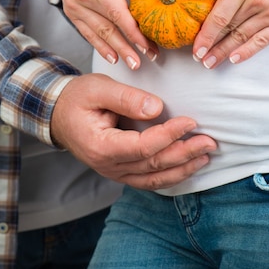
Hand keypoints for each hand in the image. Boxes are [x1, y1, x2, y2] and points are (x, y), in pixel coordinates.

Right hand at [50, 0, 180, 69]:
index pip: (117, 12)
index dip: (133, 31)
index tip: (148, 44)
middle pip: (109, 27)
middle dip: (128, 46)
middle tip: (146, 59)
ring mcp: (74, 6)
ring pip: (98, 33)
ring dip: (116, 50)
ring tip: (133, 63)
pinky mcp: (71, 10)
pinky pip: (86, 32)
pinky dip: (100, 46)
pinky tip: (112, 57)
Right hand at [50, 73, 216, 189]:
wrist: (58, 114)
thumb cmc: (77, 98)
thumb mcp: (97, 88)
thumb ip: (126, 97)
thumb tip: (157, 108)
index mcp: (100, 146)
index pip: (142, 146)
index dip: (169, 135)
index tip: (190, 121)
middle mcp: (108, 166)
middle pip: (153, 165)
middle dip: (185, 153)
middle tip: (210, 141)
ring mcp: (115, 172)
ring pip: (154, 178)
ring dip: (183, 168)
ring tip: (206, 156)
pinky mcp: (122, 171)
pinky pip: (149, 180)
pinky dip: (172, 175)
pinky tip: (189, 166)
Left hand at [188, 0, 268, 67]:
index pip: (219, 14)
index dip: (205, 33)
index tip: (194, 46)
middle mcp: (257, 1)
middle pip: (228, 28)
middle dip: (211, 46)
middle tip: (197, 58)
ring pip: (242, 37)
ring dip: (225, 52)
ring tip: (210, 63)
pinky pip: (262, 40)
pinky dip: (247, 51)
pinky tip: (234, 59)